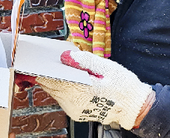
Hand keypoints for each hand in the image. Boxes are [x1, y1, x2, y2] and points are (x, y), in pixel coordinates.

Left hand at [35, 50, 153, 129]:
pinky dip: (60, 88)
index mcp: (80, 91)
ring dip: (52, 80)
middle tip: (41, 61)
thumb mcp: (106, 67)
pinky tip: (64, 79)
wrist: (135, 107)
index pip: (52, 79)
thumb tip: (65, 57)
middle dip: (45, 73)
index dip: (41, 69)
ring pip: (54, 92)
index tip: (35, 61)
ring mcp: (74, 109)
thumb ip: (84, 61)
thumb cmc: (123, 86)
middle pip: (50, 85)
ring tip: (53, 67)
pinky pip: (61, 98)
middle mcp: (74, 103)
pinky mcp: (76, 113)